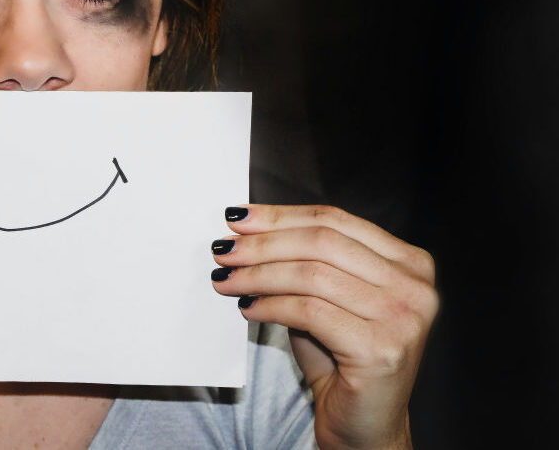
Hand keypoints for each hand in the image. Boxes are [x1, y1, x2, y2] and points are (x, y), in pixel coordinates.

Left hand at [210, 204, 437, 449]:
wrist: (365, 425)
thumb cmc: (342, 360)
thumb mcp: (327, 298)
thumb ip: (304, 260)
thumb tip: (246, 229)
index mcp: (410, 263)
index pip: (335, 220)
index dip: (281, 216)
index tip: (238, 218)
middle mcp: (415, 287)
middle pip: (322, 242)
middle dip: (264, 243)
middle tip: (224, 250)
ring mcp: (403, 318)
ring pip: (312, 275)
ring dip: (258, 275)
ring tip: (226, 279)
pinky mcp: (381, 349)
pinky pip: (308, 311)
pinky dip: (270, 306)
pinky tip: (247, 308)